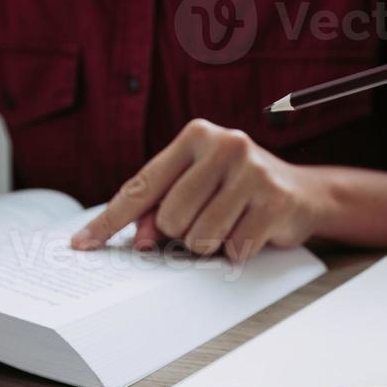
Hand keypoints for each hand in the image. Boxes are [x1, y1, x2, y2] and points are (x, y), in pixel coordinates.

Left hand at [71, 118, 323, 260]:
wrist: (303, 193)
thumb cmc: (237, 190)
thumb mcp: (196, 188)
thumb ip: (160, 207)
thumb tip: (138, 240)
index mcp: (196, 135)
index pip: (141, 185)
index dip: (109, 220)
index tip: (83, 244)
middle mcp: (224, 145)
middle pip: (169, 218)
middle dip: (181, 234)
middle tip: (205, 222)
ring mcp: (252, 171)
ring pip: (199, 237)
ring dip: (210, 245)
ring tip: (229, 225)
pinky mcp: (274, 200)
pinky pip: (234, 248)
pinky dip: (237, 251)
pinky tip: (251, 231)